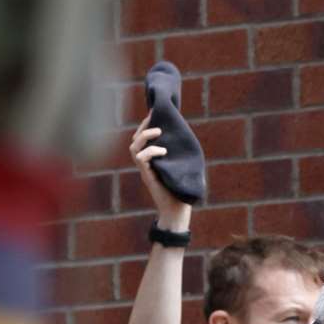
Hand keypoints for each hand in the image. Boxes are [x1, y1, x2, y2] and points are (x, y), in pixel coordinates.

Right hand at [129, 112, 191, 230]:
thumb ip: (181, 155)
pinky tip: (163, 151)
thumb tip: (189, 137)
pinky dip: (151, 151)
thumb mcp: (183, 168)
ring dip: (145, 136)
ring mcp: (145, 169)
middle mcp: (146, 163)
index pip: (144, 139)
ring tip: (159, 131)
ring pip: (134, 146)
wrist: (177, 211)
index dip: (147, 124)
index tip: (156, 112)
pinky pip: (140, 158)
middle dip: (144, 126)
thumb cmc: (182, 191)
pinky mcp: (146, 176)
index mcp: (153, 160)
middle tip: (155, 118)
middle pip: (135, 139)